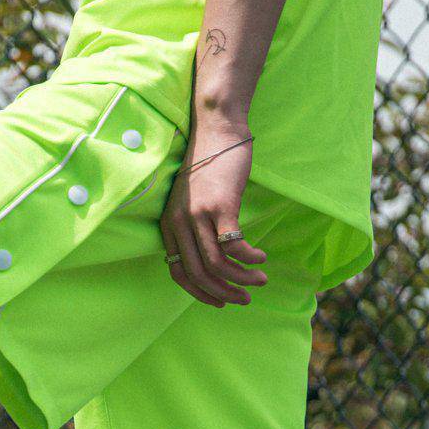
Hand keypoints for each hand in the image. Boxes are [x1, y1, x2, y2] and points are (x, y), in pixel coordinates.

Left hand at [160, 111, 267, 306]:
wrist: (217, 128)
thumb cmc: (209, 164)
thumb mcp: (191, 199)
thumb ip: (194, 225)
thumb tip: (213, 256)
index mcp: (168, 224)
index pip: (178, 271)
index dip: (199, 292)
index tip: (220, 300)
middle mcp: (179, 222)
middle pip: (199, 272)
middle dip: (223, 292)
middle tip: (244, 299)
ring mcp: (198, 214)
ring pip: (217, 263)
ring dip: (241, 278)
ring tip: (259, 281)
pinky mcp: (221, 206)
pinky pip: (234, 245)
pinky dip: (249, 258)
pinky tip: (260, 257)